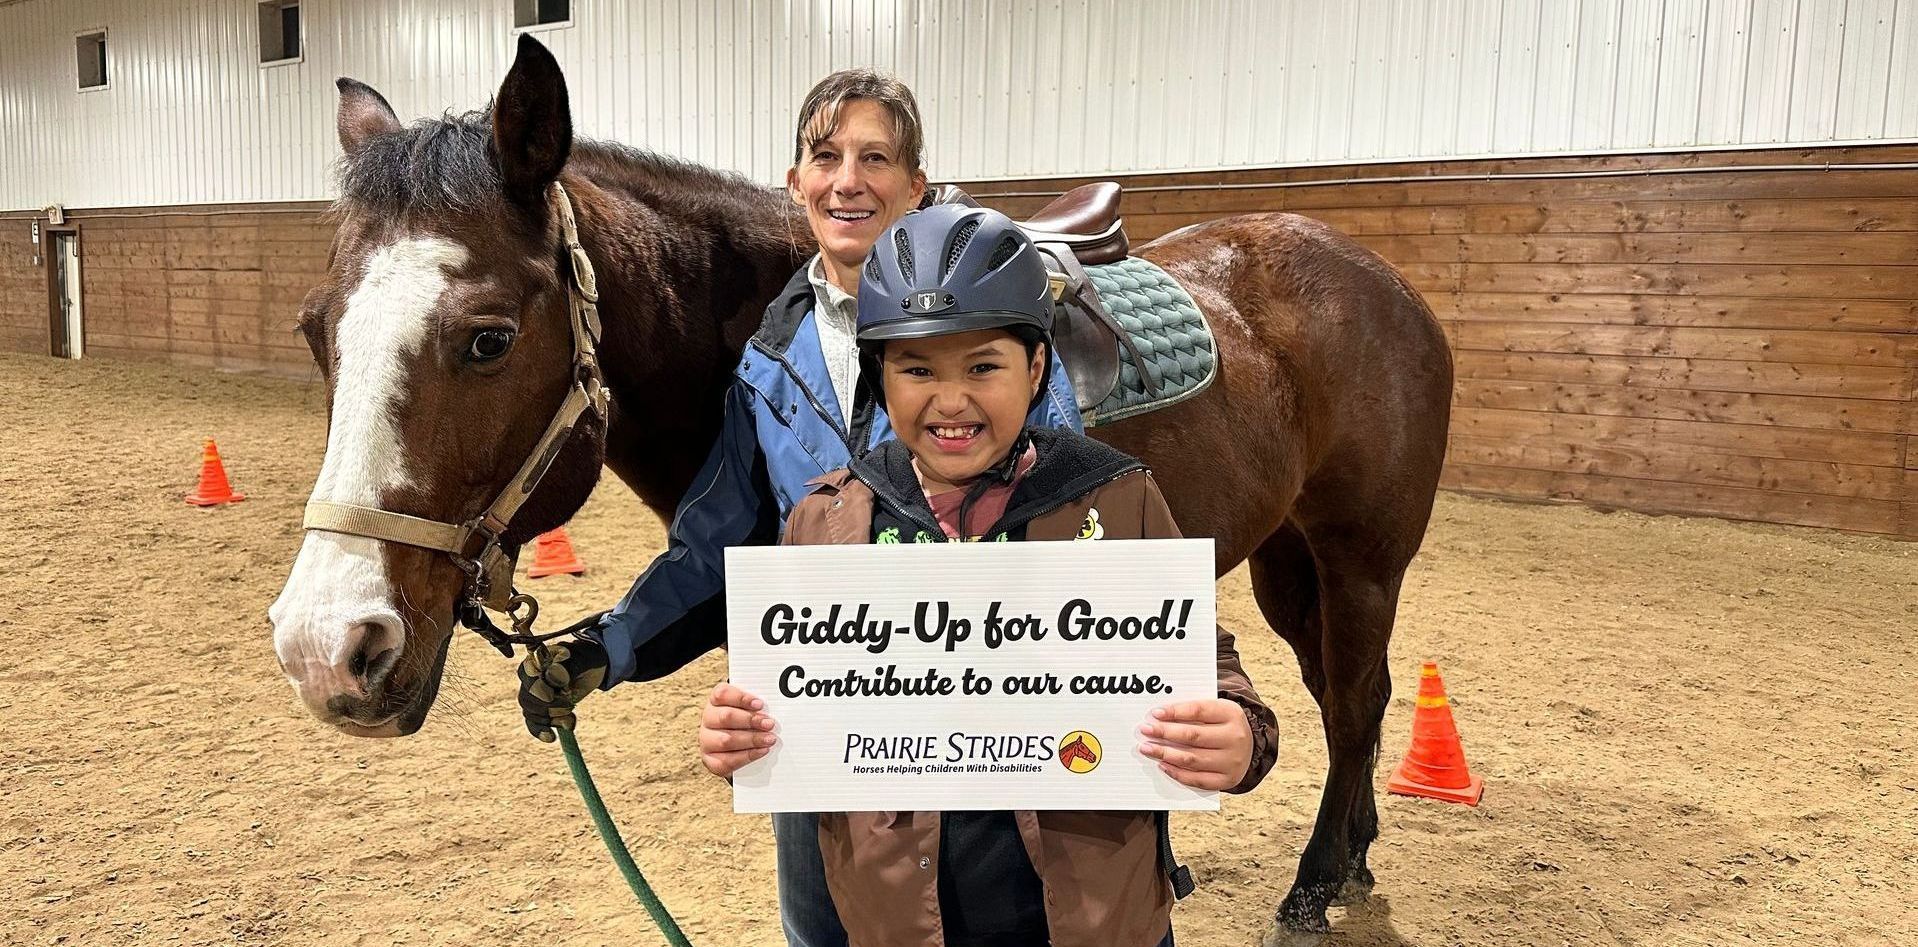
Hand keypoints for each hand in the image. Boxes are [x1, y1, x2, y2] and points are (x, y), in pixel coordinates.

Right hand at [516, 638, 608, 741]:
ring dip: (553, 719)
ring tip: (571, 716)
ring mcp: (532, 695)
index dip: (539, 689)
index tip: (554, 695)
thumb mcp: (581, 660)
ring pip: (531, 713)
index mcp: (535, 661)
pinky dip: (541, 732)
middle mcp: (529, 678)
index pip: (528, 677)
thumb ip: (567, 667)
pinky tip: (552, 737)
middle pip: (528, 699)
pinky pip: (533, 724)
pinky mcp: (539, 710)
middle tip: (571, 703)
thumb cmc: (585, 660)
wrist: (591, 668)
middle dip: (551, 707)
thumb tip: (553, 675)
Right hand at [698, 683, 776, 778]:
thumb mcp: (751, 710)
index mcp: (716, 701)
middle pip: (726, 717)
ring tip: (769, 739)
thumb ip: (757, 707)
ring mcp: (706, 740)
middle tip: (770, 724)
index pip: (722, 694)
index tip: (760, 704)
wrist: (737, 749)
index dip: (741, 698)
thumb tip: (774, 708)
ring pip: (726, 740)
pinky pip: (727, 760)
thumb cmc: (747, 723)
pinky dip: (747, 756)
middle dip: (750, 720)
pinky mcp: (710, 760)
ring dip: (751, 740)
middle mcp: (708, 719)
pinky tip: (761, 751)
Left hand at [1138, 698, 1253, 790]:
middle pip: (1193, 736)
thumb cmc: (1223, 725)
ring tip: (1147, 748)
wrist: (1249, 747)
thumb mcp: (1216, 711)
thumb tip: (1159, 716)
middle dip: (1164, 733)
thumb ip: (1192, 711)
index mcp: (1231, 714)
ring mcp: (1232, 761)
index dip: (1175, 712)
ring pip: (1192, 759)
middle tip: (1145, 730)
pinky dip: (1177, 772)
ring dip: (1165, 753)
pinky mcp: (1227, 780)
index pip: (1198, 710)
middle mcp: (1235, 738)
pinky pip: (1197, 779)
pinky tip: (1163, 764)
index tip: (1155, 713)